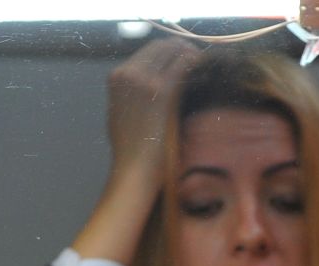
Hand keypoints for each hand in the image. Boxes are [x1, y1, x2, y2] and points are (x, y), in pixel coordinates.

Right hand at [105, 39, 200, 182]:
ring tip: (200, 62)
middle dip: (180, 48)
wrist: (133, 166)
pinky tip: (202, 67)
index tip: (182, 55)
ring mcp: (144, 80)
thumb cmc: (130, 147)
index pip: (147, 50)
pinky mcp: (161, 91)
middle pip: (160, 46)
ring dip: (189, 53)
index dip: (168, 50)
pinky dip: (194, 62)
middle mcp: (128, 73)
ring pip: (172, 51)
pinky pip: (182, 65)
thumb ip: (129, 92)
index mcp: (117, 76)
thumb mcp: (121, 111)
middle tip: (196, 57)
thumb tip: (146, 81)